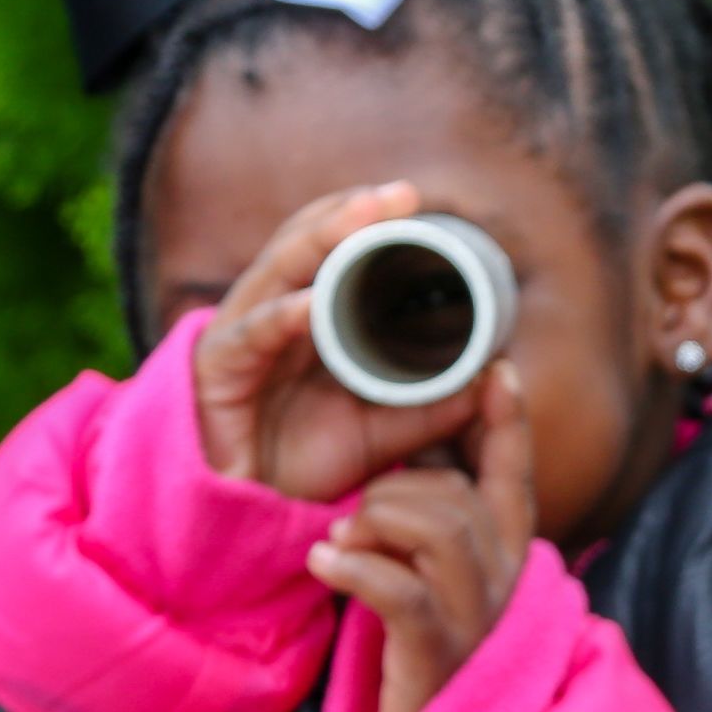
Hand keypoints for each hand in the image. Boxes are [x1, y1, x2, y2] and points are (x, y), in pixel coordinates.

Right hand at [193, 183, 490, 500]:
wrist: (253, 516)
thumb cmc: (308, 462)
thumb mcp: (385, 431)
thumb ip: (431, 404)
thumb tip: (492, 375)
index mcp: (308, 318)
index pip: (334, 251)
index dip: (369, 223)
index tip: (419, 204)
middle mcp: (272, 315)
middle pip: (306, 245)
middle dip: (351, 214)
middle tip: (402, 195)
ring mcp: (241, 338)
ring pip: (278, 273)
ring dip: (320, 240)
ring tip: (365, 216)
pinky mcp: (219, 373)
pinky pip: (252, 337)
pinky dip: (282, 318)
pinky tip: (312, 305)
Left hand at [303, 364, 535, 711]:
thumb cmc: (425, 655)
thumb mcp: (442, 580)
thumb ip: (440, 524)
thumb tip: (421, 461)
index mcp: (509, 554)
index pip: (515, 472)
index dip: (507, 420)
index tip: (497, 368)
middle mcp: (504, 578)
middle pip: (455, 493)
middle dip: (392, 494)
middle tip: (354, 526)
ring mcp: (476, 614)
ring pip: (432, 526)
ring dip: (372, 526)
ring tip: (341, 549)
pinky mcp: (436, 648)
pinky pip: (396, 586)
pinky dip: (352, 569)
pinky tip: (326, 567)